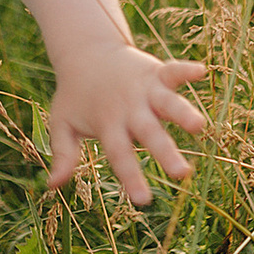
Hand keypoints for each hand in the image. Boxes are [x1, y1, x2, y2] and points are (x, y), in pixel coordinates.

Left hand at [43, 33, 207, 210]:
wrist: (84, 51)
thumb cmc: (75, 94)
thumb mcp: (62, 123)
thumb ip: (63, 153)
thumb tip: (51, 185)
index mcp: (108, 125)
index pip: (120, 155)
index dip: (131, 178)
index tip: (144, 201)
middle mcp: (129, 109)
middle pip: (149, 133)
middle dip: (166, 152)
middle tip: (182, 174)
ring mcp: (144, 89)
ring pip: (166, 103)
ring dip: (182, 112)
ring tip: (199, 126)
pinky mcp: (155, 72)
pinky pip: (172, 71)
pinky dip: (185, 70)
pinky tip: (201, 72)